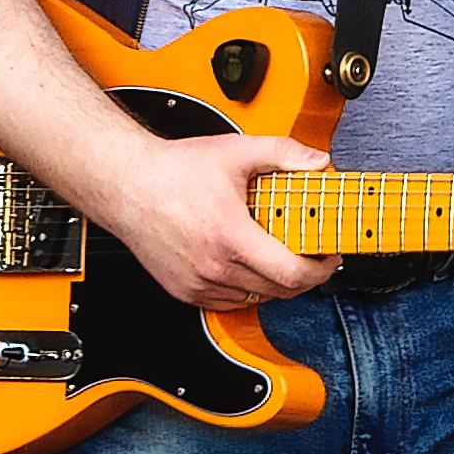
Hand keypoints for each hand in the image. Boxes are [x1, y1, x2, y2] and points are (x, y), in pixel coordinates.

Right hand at [95, 129, 334, 307]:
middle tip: (314, 254)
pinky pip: (229, 301)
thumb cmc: (171, 171)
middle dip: (306, 275)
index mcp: (229, 236)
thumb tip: (318, 162)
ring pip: (256, 297)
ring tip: (283, 257)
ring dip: (276, 283)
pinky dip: (248, 288)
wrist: (124, 184)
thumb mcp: (235, 151)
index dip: (321, 269)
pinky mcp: (184, 290)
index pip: (291, 273)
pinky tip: (251, 265)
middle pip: (279, 290)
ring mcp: (197, 282)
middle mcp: (213, 266)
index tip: (329, 256)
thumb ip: (284, 153)